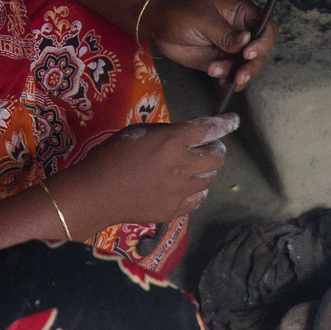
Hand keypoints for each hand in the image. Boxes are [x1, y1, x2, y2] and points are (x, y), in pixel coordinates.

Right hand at [53, 115, 236, 231]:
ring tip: (190, 167)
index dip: (225, 123)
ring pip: (209, 179)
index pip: (209, 129)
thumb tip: (187, 135)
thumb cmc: (111, 157)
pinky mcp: (174, 209)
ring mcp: (179, 190)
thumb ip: (167, 133)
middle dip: (216, 149)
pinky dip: (195, 191)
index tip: (234, 120)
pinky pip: (197, 199)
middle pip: (217, 157)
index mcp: (172, 141)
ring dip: (204, 170)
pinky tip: (185, 187)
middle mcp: (181, 166)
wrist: (96, 193)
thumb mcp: (139, 132)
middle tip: (207, 147)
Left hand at [144, 0, 277, 91]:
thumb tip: (246, 40)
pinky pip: (232, 75)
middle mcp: (241, 32)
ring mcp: (232, 48)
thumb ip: (225, 32)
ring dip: (236, 74)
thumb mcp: (203, 19)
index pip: (266, 28)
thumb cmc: (181, 12)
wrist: (160, 24)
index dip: (263, 42)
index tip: (249, 52)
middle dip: (251, 66)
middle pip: (260, 52)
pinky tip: (219, 81)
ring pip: (247, 67)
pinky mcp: (221, 62)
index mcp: (242, 13)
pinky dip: (228, 81)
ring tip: (215, 71)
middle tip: (239, 75)